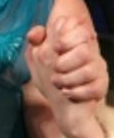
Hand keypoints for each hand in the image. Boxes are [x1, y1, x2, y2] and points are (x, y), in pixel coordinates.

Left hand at [26, 16, 107, 131]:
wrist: (63, 107)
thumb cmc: (51, 78)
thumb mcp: (37, 57)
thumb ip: (36, 42)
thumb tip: (36, 32)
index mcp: (75, 43)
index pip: (79, 30)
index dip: (66, 38)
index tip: (56, 48)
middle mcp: (89, 55)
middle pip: (85, 51)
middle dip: (65, 62)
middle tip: (56, 68)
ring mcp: (97, 71)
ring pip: (88, 70)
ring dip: (67, 79)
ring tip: (57, 82)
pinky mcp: (101, 87)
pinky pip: (93, 88)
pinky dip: (75, 92)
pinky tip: (66, 92)